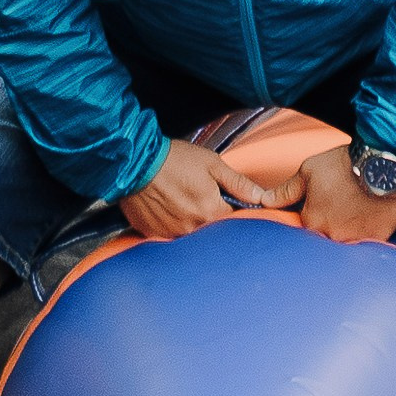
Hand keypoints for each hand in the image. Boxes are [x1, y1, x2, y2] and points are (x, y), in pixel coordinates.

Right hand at [119, 137, 286, 241]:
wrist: (134, 162)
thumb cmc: (174, 159)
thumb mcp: (212, 164)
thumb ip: (238, 183)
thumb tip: (261, 197)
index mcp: (211, 212)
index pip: (234, 220)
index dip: (232, 209)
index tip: (226, 200)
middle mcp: (193, 229)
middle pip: (213, 231)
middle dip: (212, 217)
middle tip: (198, 198)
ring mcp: (172, 234)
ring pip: (191, 236)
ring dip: (192, 223)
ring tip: (181, 202)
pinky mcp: (153, 235)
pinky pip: (170, 236)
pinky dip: (172, 226)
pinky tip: (167, 209)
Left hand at [292, 142, 395, 245]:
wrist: (383, 162)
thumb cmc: (345, 165)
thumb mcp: (309, 171)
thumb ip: (287, 191)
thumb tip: (266, 201)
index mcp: (312, 221)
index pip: (305, 227)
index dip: (313, 215)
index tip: (322, 204)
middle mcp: (332, 236)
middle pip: (327, 236)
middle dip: (331, 223)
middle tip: (342, 204)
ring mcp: (356, 239)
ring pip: (348, 240)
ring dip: (350, 229)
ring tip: (358, 209)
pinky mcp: (379, 237)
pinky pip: (370, 240)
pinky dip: (370, 230)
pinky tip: (372, 214)